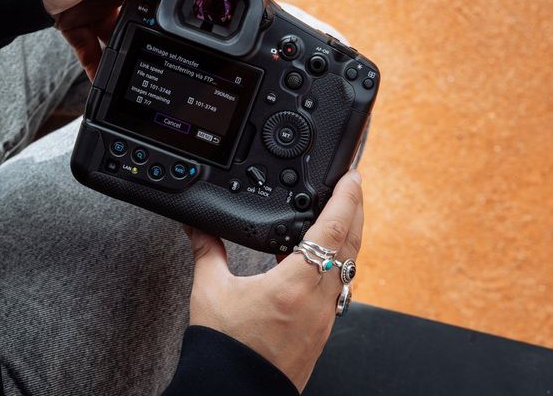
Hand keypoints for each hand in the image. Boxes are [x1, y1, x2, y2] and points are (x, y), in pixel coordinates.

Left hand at [37, 0, 200, 79]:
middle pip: (155, 4)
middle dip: (167, 23)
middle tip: (180, 42)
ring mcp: (103, 10)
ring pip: (129, 35)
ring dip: (133, 52)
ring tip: (142, 69)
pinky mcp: (85, 30)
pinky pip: (100, 54)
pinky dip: (101, 69)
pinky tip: (105, 82)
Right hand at [185, 170, 363, 390]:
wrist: (236, 392)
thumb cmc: (227, 349)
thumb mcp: (210, 291)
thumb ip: (207, 251)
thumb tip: (197, 226)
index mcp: (296, 284)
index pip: (333, 230)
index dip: (346, 199)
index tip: (352, 177)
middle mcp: (319, 300)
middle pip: (351, 246)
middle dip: (355, 211)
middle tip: (354, 187)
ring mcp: (325, 318)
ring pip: (348, 269)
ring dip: (348, 239)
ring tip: (339, 219)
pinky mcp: (321, 332)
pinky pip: (339, 289)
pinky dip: (336, 265)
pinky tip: (320, 263)